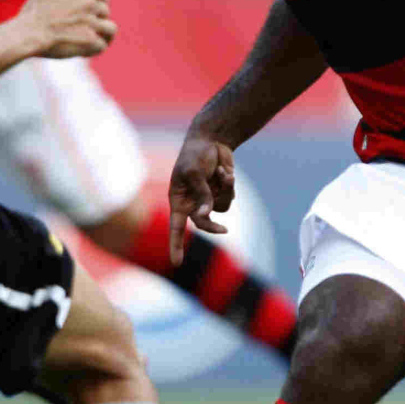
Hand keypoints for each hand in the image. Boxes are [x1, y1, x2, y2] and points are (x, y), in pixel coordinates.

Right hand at [20, 0, 116, 57]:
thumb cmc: (31, 15)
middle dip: (98, 20)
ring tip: (99, 42)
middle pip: (105, 11)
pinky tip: (86, 52)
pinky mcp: (90, 40)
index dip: (101, 1)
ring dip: (105, 36)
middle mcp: (88, 4)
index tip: (97, 9)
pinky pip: (102, 46)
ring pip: (111, 29)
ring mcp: (91, 22)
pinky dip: (95, 50)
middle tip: (89, 29)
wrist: (28, 33)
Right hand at [168, 132, 235, 265]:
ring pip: (220, 208)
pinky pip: (229, 199)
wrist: (212, 140)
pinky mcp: (221, 193)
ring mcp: (208, 199)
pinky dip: (229, 185)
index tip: (176, 263)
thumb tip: (206, 214)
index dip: (175, 245)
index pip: (175, 227)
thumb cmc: (195, 154)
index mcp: (178, 199)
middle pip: (203, 223)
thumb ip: (201, 194)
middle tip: (223, 230)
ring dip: (224, 191)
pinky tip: (225, 171)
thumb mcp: (194, 172)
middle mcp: (192, 203)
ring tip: (221, 173)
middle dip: (213, 226)